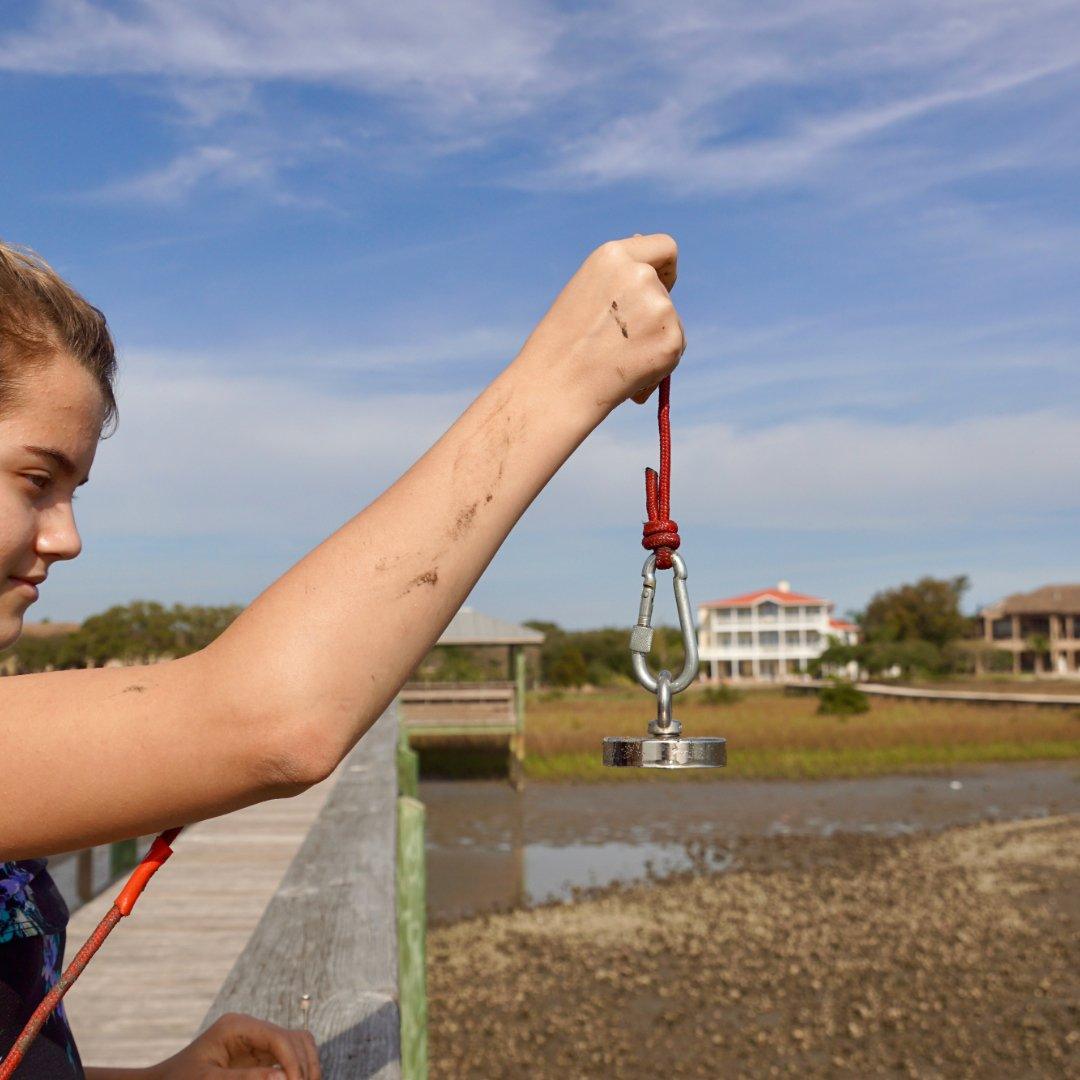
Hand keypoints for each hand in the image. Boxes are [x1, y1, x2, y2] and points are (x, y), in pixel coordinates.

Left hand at [150, 1013, 319, 1079]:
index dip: (294, 1062)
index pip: (279, 1037)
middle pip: (294, 1038)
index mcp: (236, 1026)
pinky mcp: (257, 1055)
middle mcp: (250, 1028)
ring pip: (296, 1044)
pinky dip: (295, 1070)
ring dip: (305, 1066)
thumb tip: (286, 1079)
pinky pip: (286, 1057)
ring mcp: (255, 1040)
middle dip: (304, 1065)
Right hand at [520, 234, 684, 410]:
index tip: (662, 284)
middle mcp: (640, 274)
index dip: (665, 268)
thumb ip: (619, 282)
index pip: (664, 247)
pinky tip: (626, 378)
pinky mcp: (672, 340)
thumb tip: (653, 273)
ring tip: (616, 364)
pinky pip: (675, 350)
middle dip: (651, 316)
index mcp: (612, 256)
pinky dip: (658, 367)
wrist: (556, 386)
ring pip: (671, 323)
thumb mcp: (585, 295)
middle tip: (616, 345)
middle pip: (665, 292)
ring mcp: (659, 307)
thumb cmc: (562, 346)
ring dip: (652, 343)